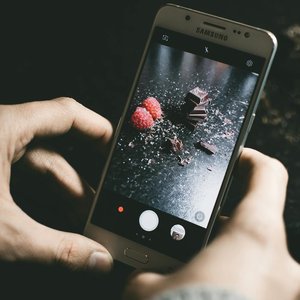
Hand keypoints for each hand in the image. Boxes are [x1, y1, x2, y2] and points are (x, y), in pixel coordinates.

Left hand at [0, 97, 113, 271]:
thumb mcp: (0, 232)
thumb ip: (55, 248)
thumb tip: (95, 259)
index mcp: (4, 129)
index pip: (67, 114)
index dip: (97, 127)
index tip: (116, 144)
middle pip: (56, 149)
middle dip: (81, 180)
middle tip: (98, 205)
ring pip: (36, 164)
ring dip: (60, 191)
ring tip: (79, 218)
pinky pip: (18, 175)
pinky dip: (37, 195)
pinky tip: (48, 218)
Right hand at [124, 148, 299, 299]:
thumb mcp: (150, 285)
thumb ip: (151, 266)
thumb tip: (145, 266)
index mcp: (253, 238)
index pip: (268, 175)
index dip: (250, 159)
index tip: (236, 158)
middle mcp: (281, 265)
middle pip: (259, 219)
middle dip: (226, 221)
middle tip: (199, 228)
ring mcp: (283, 293)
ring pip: (259, 257)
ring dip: (229, 255)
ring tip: (198, 263)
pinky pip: (260, 284)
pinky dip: (236, 280)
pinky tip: (208, 288)